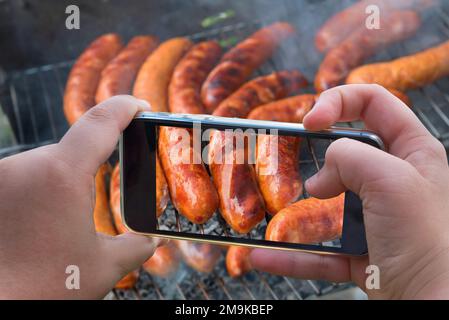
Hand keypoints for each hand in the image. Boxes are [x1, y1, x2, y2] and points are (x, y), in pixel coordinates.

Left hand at [0, 95, 160, 298]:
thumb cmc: (43, 288)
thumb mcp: (103, 267)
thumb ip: (136, 247)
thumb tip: (151, 241)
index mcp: (62, 175)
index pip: (100, 122)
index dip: (125, 108)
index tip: (140, 106)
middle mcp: (25, 166)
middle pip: (71, 151)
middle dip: (88, 172)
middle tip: (92, 206)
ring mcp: (2, 177)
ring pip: (45, 167)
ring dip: (59, 187)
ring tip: (58, 228)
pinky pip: (23, 180)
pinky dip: (37, 195)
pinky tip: (36, 226)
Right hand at [250, 84, 448, 298]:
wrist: (433, 303)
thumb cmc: (427, 239)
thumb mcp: (390, 179)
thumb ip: (349, 156)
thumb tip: (321, 176)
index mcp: (411, 150)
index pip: (373, 102)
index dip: (339, 101)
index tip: (310, 121)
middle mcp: (392, 179)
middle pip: (344, 151)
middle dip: (315, 156)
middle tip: (293, 163)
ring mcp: (373, 215)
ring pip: (326, 203)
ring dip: (296, 210)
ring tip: (272, 210)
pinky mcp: (358, 249)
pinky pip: (319, 248)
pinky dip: (292, 254)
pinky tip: (266, 255)